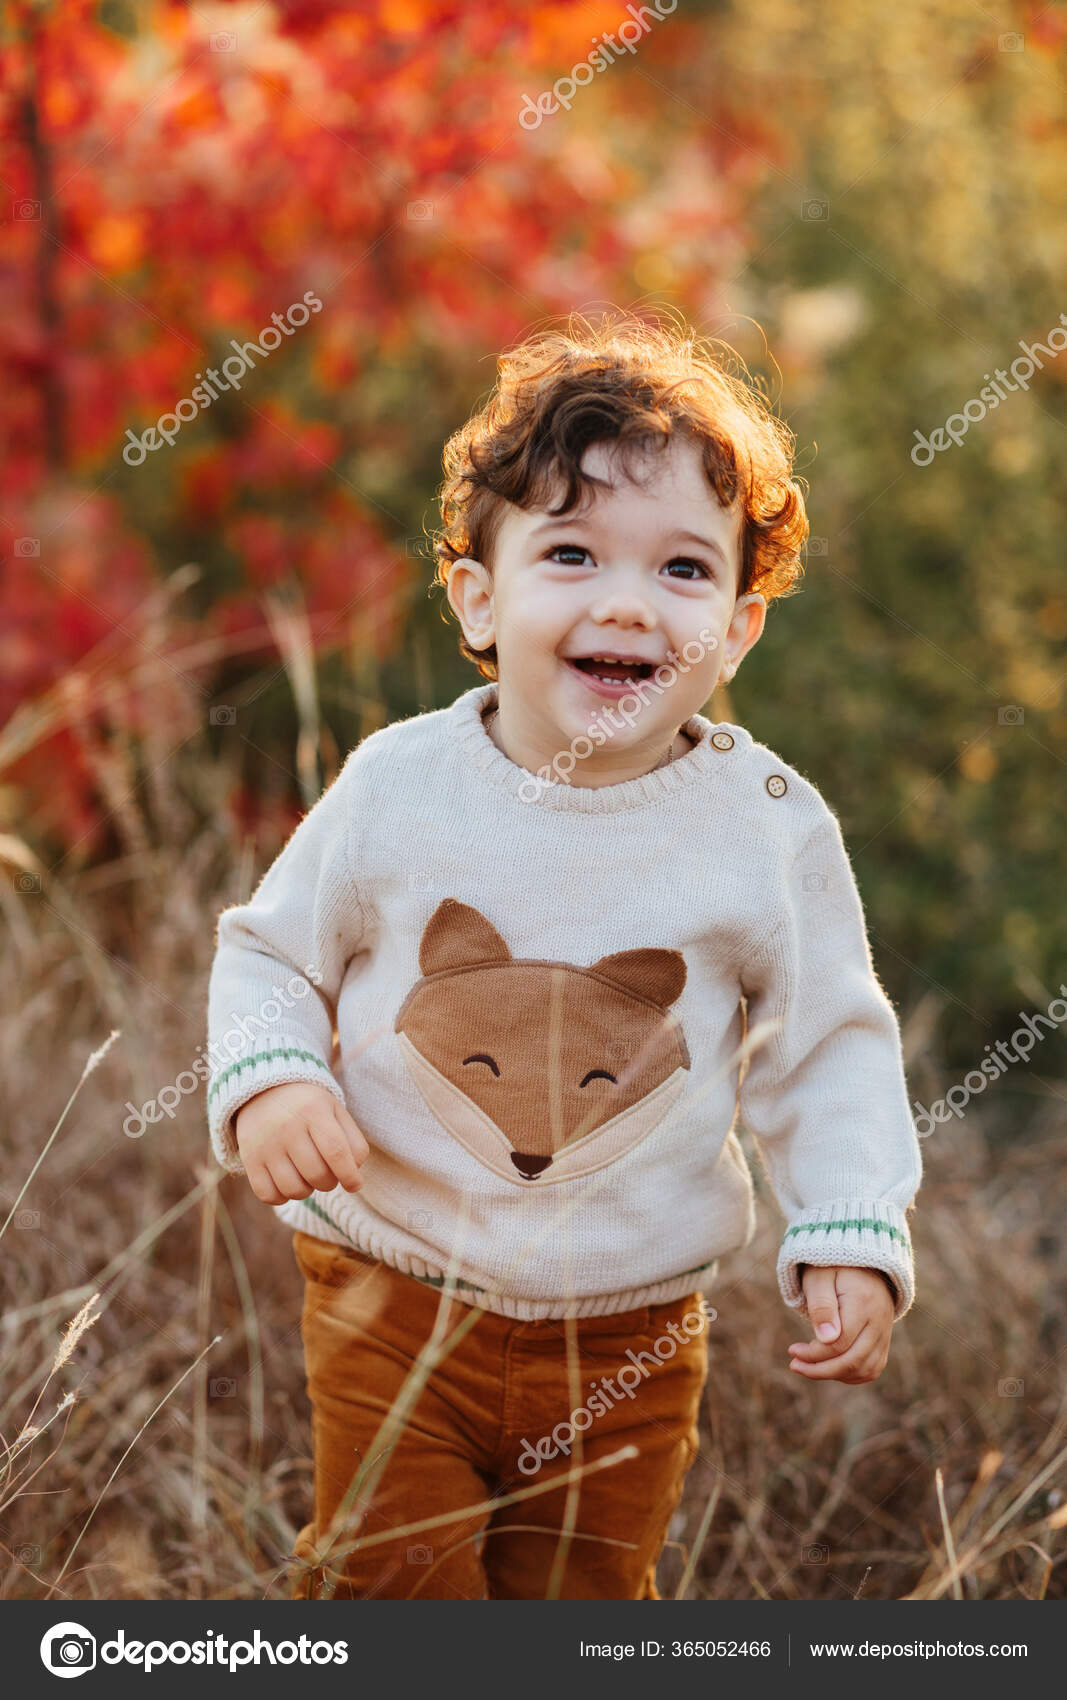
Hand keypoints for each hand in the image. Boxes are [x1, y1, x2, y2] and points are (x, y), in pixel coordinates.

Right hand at [235, 1081, 370, 1204]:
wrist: (263, 1089)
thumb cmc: (309, 1106)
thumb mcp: (335, 1110)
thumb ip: (352, 1140)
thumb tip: (354, 1173)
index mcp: (314, 1111)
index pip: (336, 1152)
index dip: (349, 1175)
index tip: (355, 1185)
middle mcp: (288, 1127)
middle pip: (317, 1174)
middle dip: (330, 1182)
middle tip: (328, 1174)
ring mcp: (266, 1144)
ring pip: (294, 1189)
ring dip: (308, 1190)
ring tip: (307, 1176)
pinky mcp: (249, 1159)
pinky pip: (268, 1194)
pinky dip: (282, 1197)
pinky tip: (288, 1182)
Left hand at [786, 1265, 895, 1383]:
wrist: (860, 1260)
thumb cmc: (832, 1267)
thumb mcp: (819, 1278)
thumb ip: (822, 1306)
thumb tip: (826, 1339)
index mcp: (863, 1302)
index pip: (839, 1343)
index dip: (814, 1353)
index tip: (793, 1351)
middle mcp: (879, 1320)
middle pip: (853, 1361)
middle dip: (821, 1369)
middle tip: (795, 1365)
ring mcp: (885, 1331)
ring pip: (865, 1369)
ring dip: (835, 1375)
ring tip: (809, 1367)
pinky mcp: (884, 1338)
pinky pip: (874, 1367)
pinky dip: (853, 1374)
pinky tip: (830, 1368)